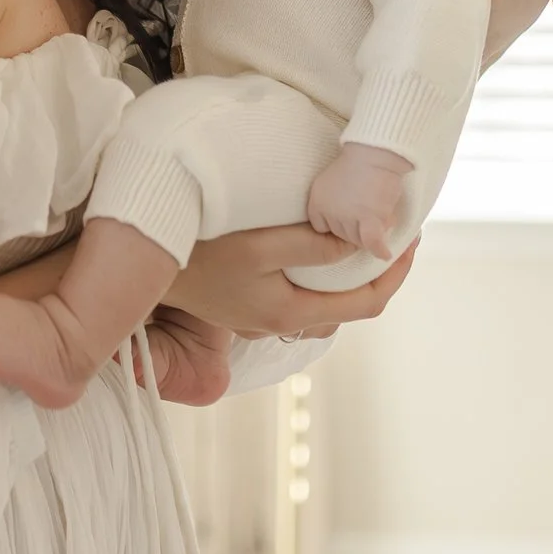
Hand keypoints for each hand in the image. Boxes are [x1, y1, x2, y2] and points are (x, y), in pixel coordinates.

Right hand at [164, 224, 419, 338]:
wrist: (138, 263)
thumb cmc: (196, 251)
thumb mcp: (256, 245)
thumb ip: (310, 246)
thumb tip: (363, 243)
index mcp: (290, 312)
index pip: (367, 302)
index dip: (397, 272)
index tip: (414, 236)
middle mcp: (280, 323)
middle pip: (350, 304)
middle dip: (379, 270)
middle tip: (396, 230)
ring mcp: (261, 317)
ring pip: (324, 301)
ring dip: (350, 274)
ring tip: (363, 237)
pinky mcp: (245, 304)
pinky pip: (300, 293)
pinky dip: (322, 274)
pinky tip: (317, 247)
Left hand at [307, 142, 412, 259]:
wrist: (373, 153)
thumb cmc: (354, 163)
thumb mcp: (327, 180)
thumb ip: (326, 199)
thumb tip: (329, 221)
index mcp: (316, 204)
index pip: (323, 228)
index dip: (337, 224)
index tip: (347, 217)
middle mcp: (331, 214)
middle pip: (344, 235)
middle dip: (356, 228)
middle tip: (368, 213)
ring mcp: (351, 218)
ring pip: (360, 239)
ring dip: (371, 232)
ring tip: (379, 218)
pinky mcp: (372, 220)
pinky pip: (373, 243)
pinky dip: (379, 249)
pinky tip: (384, 254)